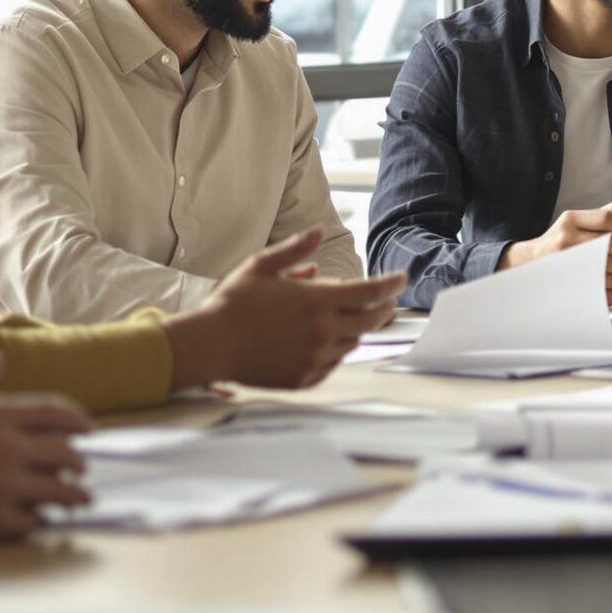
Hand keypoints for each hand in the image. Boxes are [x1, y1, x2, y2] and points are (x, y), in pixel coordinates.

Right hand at [0, 390, 94, 548]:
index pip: (52, 412)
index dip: (76, 422)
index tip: (89, 429)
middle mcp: (4, 448)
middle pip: (63, 453)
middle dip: (78, 462)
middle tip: (83, 468)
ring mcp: (0, 485)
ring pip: (56, 491)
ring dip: (73, 496)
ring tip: (79, 500)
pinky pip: (31, 522)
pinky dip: (41, 521)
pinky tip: (43, 521)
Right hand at [167, 228, 404, 389]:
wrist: (209, 345)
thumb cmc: (233, 302)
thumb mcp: (261, 266)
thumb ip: (295, 250)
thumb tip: (320, 233)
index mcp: (316, 301)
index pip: (370, 293)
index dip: (390, 285)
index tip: (401, 279)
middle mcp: (322, 332)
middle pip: (370, 321)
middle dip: (384, 309)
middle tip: (387, 301)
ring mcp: (314, 358)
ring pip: (351, 343)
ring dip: (356, 329)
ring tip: (350, 318)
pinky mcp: (303, 378)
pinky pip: (331, 364)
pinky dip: (335, 351)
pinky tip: (327, 343)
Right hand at [503, 200, 611, 302]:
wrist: (530, 263)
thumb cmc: (561, 241)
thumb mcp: (580, 221)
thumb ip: (610, 213)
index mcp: (571, 220)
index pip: (608, 218)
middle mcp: (567, 239)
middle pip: (611, 243)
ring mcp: (567, 264)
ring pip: (609, 268)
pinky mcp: (570, 285)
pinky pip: (602, 290)